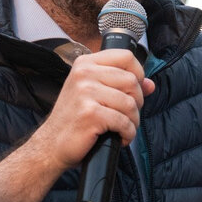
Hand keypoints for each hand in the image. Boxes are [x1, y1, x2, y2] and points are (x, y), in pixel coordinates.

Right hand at [31, 49, 154, 171]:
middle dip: (137, 102)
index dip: (138, 73)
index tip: (134, 90)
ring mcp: (86, 92)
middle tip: (128, 115)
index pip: (126, 56)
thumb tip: (150, 84)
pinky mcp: (91, 113)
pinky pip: (124, 122)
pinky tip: (120, 138)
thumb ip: (121, 85)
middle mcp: (84, 74)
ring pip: (130, 103)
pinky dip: (128, 134)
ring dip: (133, 121)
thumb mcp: (94, 94)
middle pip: (132, 80)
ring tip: (123, 128)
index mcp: (85, 64)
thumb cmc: (74, 120)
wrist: (51, 145)